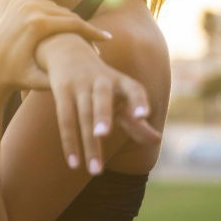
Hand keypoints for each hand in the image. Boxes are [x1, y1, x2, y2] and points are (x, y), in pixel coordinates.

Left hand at [0, 0, 111, 99]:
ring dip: (72, 22)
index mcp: (36, 25)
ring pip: (57, 10)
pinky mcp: (18, 2)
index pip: (72, 24)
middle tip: (101, 38)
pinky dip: (59, 18)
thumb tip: (86, 84)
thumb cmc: (15, 78)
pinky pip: (46, 8)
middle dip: (84, 27)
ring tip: (88, 35)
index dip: (92, 32)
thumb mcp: (37, 80)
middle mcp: (29, 8)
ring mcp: (22, 2)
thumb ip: (60, 80)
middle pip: (67, 15)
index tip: (106, 40)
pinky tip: (71, 30)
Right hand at [35, 33, 160, 171]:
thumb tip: (158, 140)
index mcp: (120, 80)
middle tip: (103, 134)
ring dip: (88, 143)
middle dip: (102, 115)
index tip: (143, 115)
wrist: (68, 50)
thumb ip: (135, 119)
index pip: (133, 88)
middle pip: (101, 99)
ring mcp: (79, 84)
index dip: (137, 101)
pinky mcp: (62, 90)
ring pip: (82, 115)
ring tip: (95, 170)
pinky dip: (69, 142)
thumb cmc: (101, 83)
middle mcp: (100, 80)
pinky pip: (65, 119)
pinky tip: (74, 163)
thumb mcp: (119, 96)